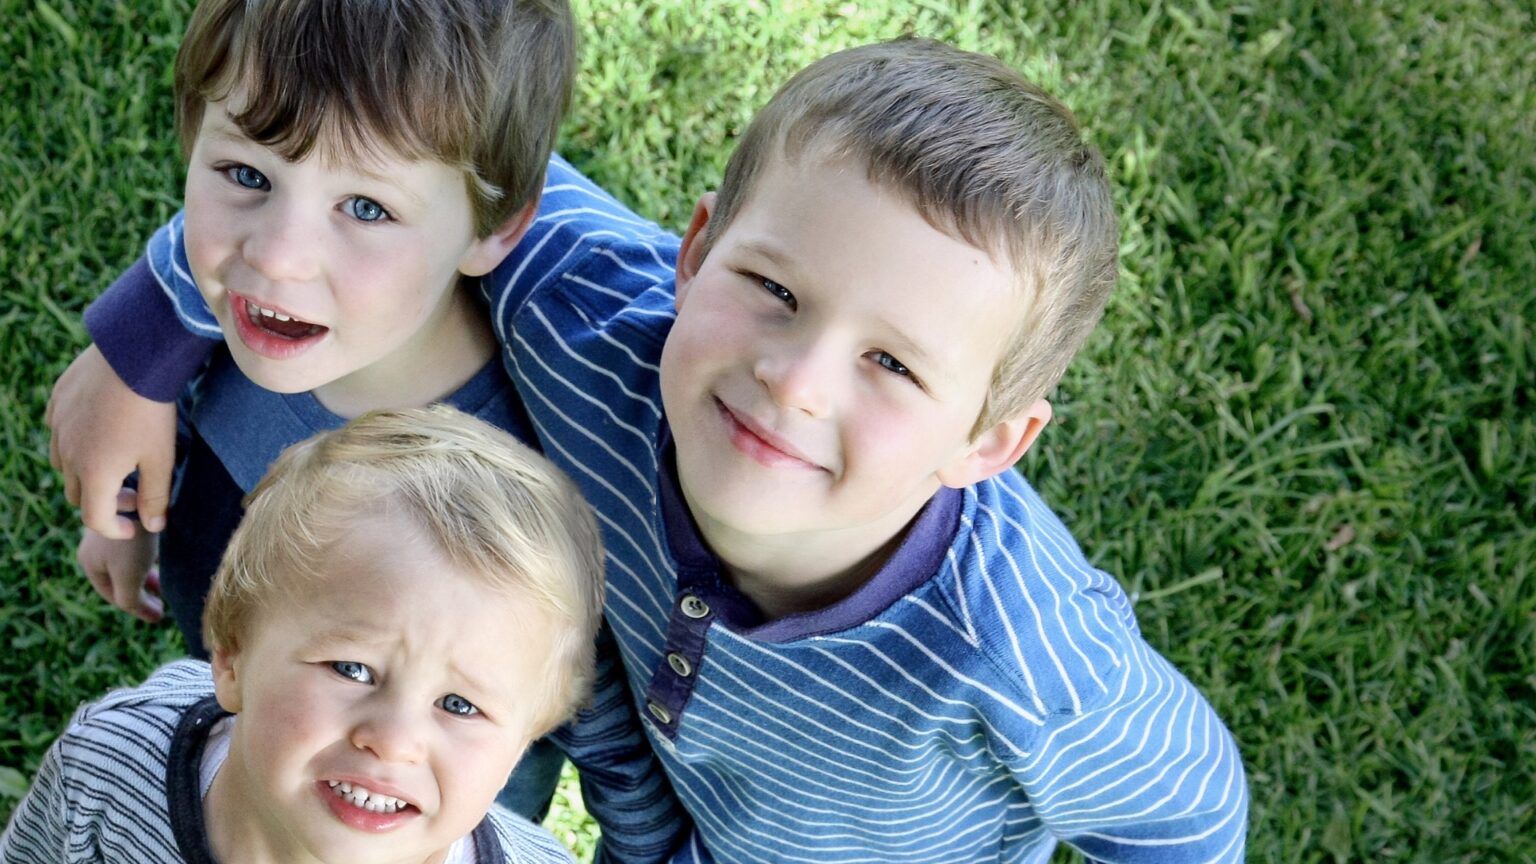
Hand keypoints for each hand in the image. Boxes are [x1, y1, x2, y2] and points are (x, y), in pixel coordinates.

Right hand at [46, 344, 175, 538]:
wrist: (134, 356)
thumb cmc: (152, 411)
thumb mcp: (162, 458)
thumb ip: (156, 498)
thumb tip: (153, 527)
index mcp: (94, 474)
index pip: (94, 520)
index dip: (115, 529)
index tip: (133, 526)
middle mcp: (68, 454)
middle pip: (78, 495)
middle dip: (103, 502)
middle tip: (132, 495)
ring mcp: (58, 428)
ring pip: (64, 465)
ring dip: (87, 474)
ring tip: (117, 463)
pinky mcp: (57, 404)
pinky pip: (59, 433)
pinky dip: (76, 443)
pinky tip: (102, 432)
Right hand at [77, 497, 162, 622]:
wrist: (141, 494)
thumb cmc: (134, 539)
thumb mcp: (128, 577)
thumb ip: (129, 600)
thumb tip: (141, 610)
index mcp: (88, 560)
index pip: (111, 593)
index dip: (136, 608)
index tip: (160, 616)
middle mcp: (96, 542)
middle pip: (120, 575)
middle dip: (142, 590)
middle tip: (164, 602)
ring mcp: (112, 526)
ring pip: (132, 557)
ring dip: (148, 572)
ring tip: (169, 580)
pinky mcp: (132, 511)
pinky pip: (141, 539)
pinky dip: (153, 552)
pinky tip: (171, 553)